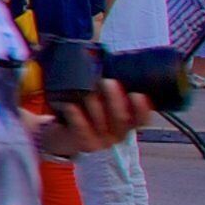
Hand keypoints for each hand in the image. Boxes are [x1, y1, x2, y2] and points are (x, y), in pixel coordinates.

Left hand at [37, 82, 155, 159]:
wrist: (62, 133)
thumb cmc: (85, 112)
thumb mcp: (100, 101)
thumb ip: (110, 87)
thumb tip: (104, 60)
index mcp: (128, 122)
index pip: (142, 118)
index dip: (142, 108)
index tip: (136, 94)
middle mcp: (119, 133)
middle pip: (121, 117)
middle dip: (114, 98)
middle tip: (106, 82)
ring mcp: (103, 141)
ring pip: (101, 121)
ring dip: (93, 103)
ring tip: (86, 91)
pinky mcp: (85, 145)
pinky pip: (82, 129)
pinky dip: (76, 116)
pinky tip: (71, 106)